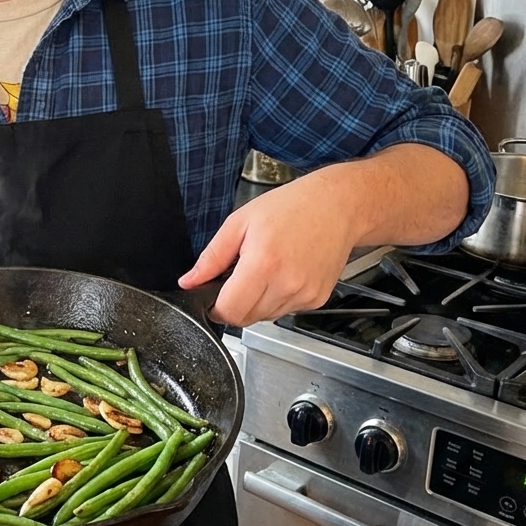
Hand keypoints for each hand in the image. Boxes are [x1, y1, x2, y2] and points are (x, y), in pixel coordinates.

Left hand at [178, 170, 356, 326]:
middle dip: (235, 303)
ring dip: (256, 302)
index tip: (213, 296)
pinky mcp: (317, 300)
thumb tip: (189, 281)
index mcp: (263, 264)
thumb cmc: (290, 207)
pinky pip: (286, 311)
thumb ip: (211, 257)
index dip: (215, 307)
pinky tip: (283, 273)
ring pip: (265, 317)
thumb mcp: (239, 222)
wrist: (337, 206)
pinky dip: (277, 299)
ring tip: (265, 269)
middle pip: (246, 318)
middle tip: (240, 275)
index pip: (230, 311)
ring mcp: (305, 295)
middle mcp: (287, 284)